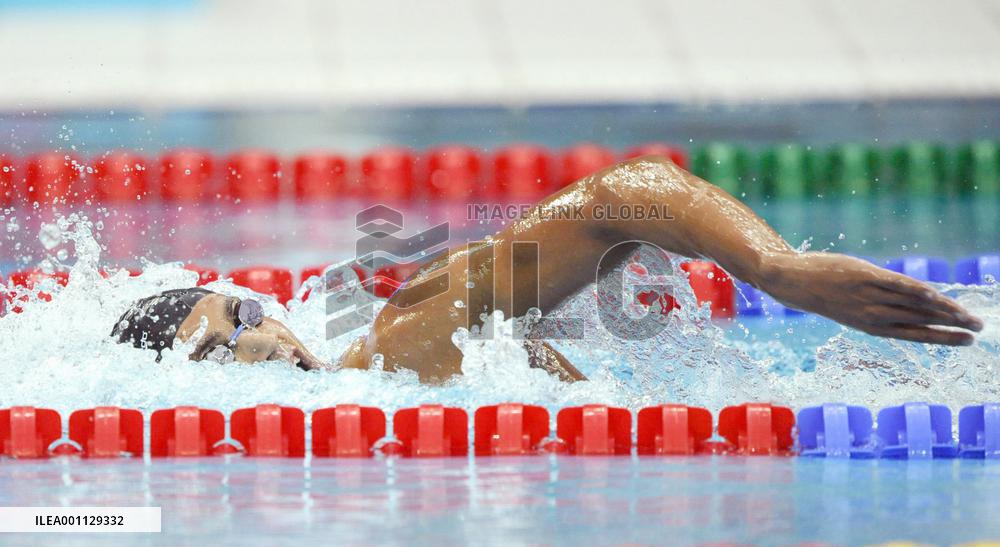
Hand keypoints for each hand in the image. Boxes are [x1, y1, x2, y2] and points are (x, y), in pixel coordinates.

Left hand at [760, 252, 983, 345]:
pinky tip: (936, 298)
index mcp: (870, 325)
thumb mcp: (852, 304)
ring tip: (969, 317)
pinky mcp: (864, 276)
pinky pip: (895, 285)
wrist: (791, 281)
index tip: (967, 342)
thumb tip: (909, 301)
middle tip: (979, 330)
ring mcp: (869, 295)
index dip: (942, 338)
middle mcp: (873, 314)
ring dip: (944, 311)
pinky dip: (916, 292)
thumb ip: (879, 304)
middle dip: (952, 326)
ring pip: (913, 305)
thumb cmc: (823, 291)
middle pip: (921, 321)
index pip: (914, 333)